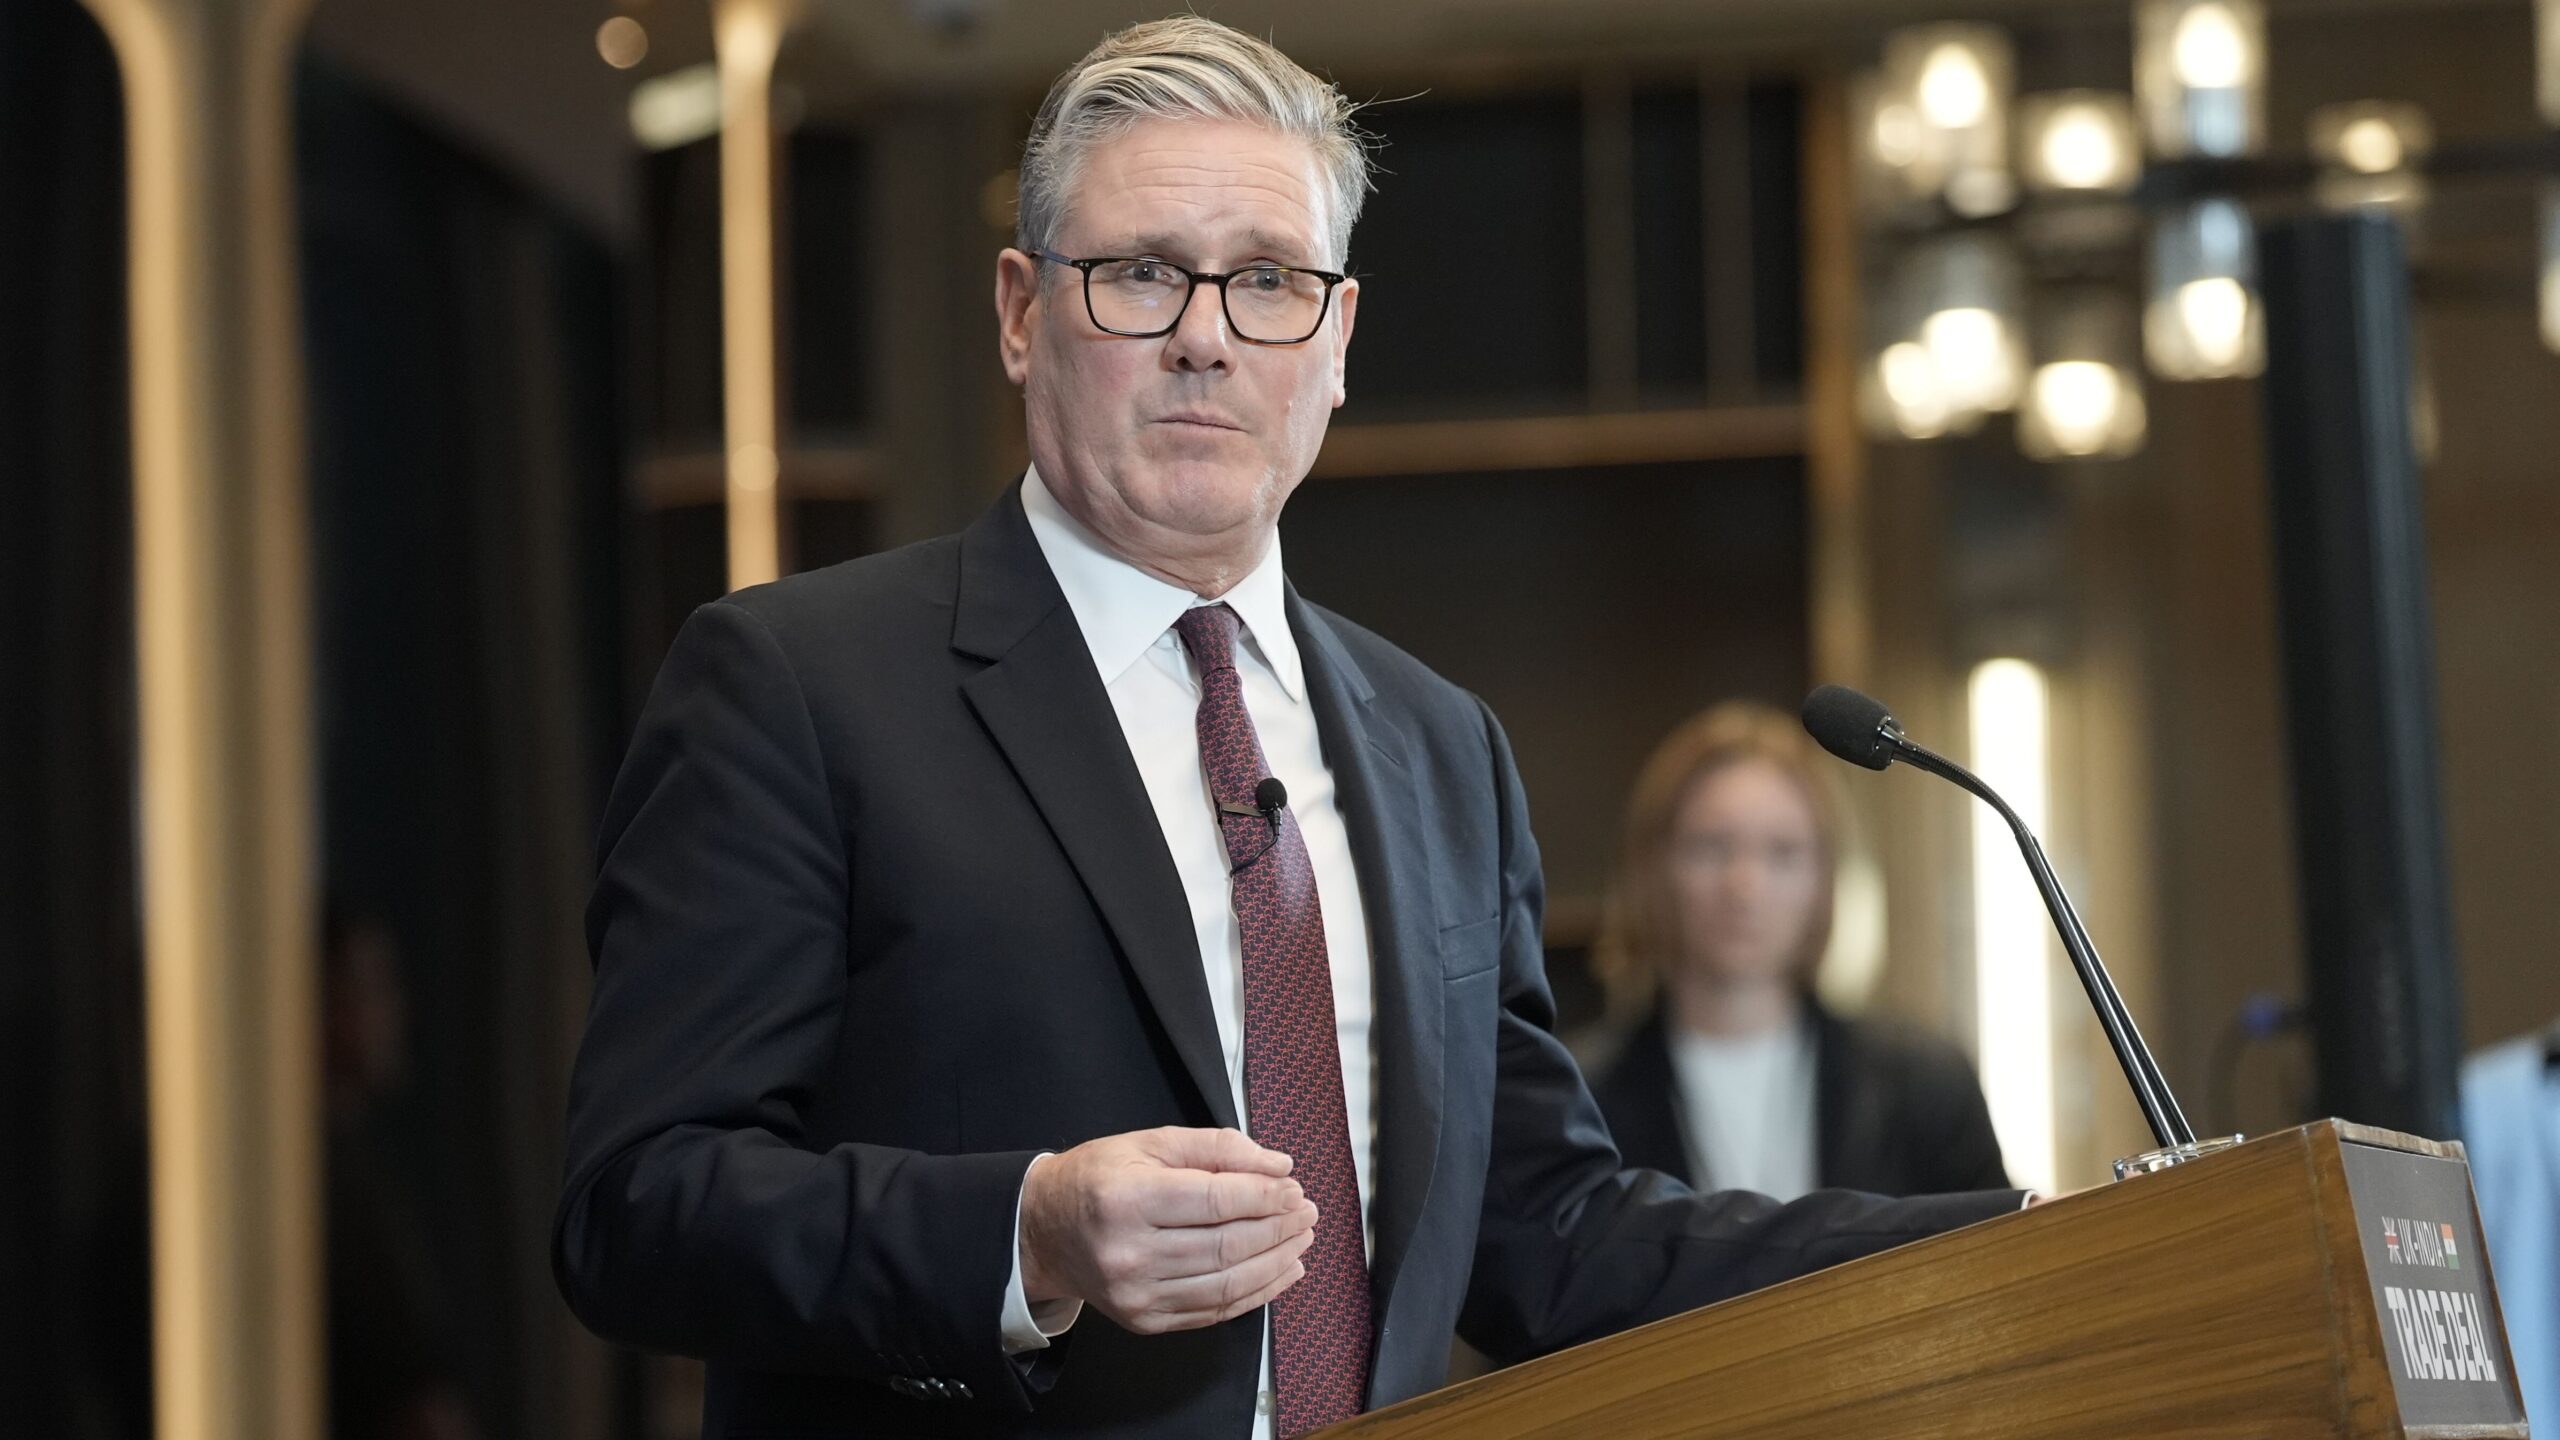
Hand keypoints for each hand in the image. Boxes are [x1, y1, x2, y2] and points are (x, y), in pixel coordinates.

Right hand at [1019, 1126, 1317, 1334]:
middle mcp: (1129, 1252)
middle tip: (1306, 1212)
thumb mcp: (1149, 1143)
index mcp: (1127, 1199)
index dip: (1265, 1195)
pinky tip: (1281, 1272)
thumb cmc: (1098, 1179)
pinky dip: (1257, 1293)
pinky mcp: (1145, 1321)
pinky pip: (1214, 1311)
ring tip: (1301, 1239)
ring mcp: (1136, 1294)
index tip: (1293, 1188)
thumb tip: (1278, 1167)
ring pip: (1227, 1284)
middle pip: (1227, 1245)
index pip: (1217, 1200)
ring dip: (1276, 1262)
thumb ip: (1216, 1147)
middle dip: (1279, 1228)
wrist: (1044, 1232)